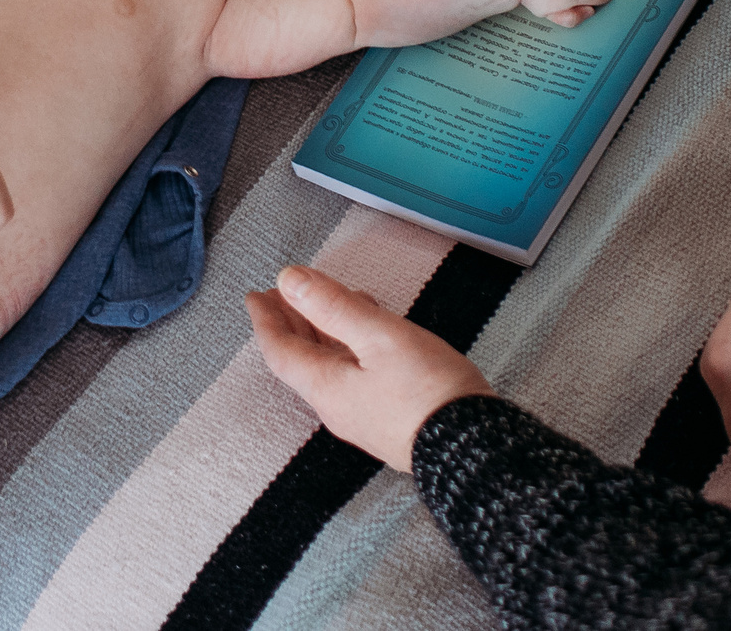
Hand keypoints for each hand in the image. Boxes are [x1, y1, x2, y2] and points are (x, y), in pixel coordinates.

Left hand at [247, 265, 493, 471]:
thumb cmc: (429, 393)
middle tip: (286, 294)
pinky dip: (352, 346)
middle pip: (303, 359)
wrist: (475, 449)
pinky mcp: (389, 419)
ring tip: (332, 300)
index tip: (256, 296)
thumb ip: (333, 306)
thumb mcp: (380, 336)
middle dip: (293, 322)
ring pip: (331, 366)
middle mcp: (338, 407)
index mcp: (326, 388)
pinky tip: (372, 332)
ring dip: (325, 331)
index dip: (266, 320)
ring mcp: (364, 416)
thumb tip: (290, 280)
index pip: (280, 351)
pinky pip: (355, 376)